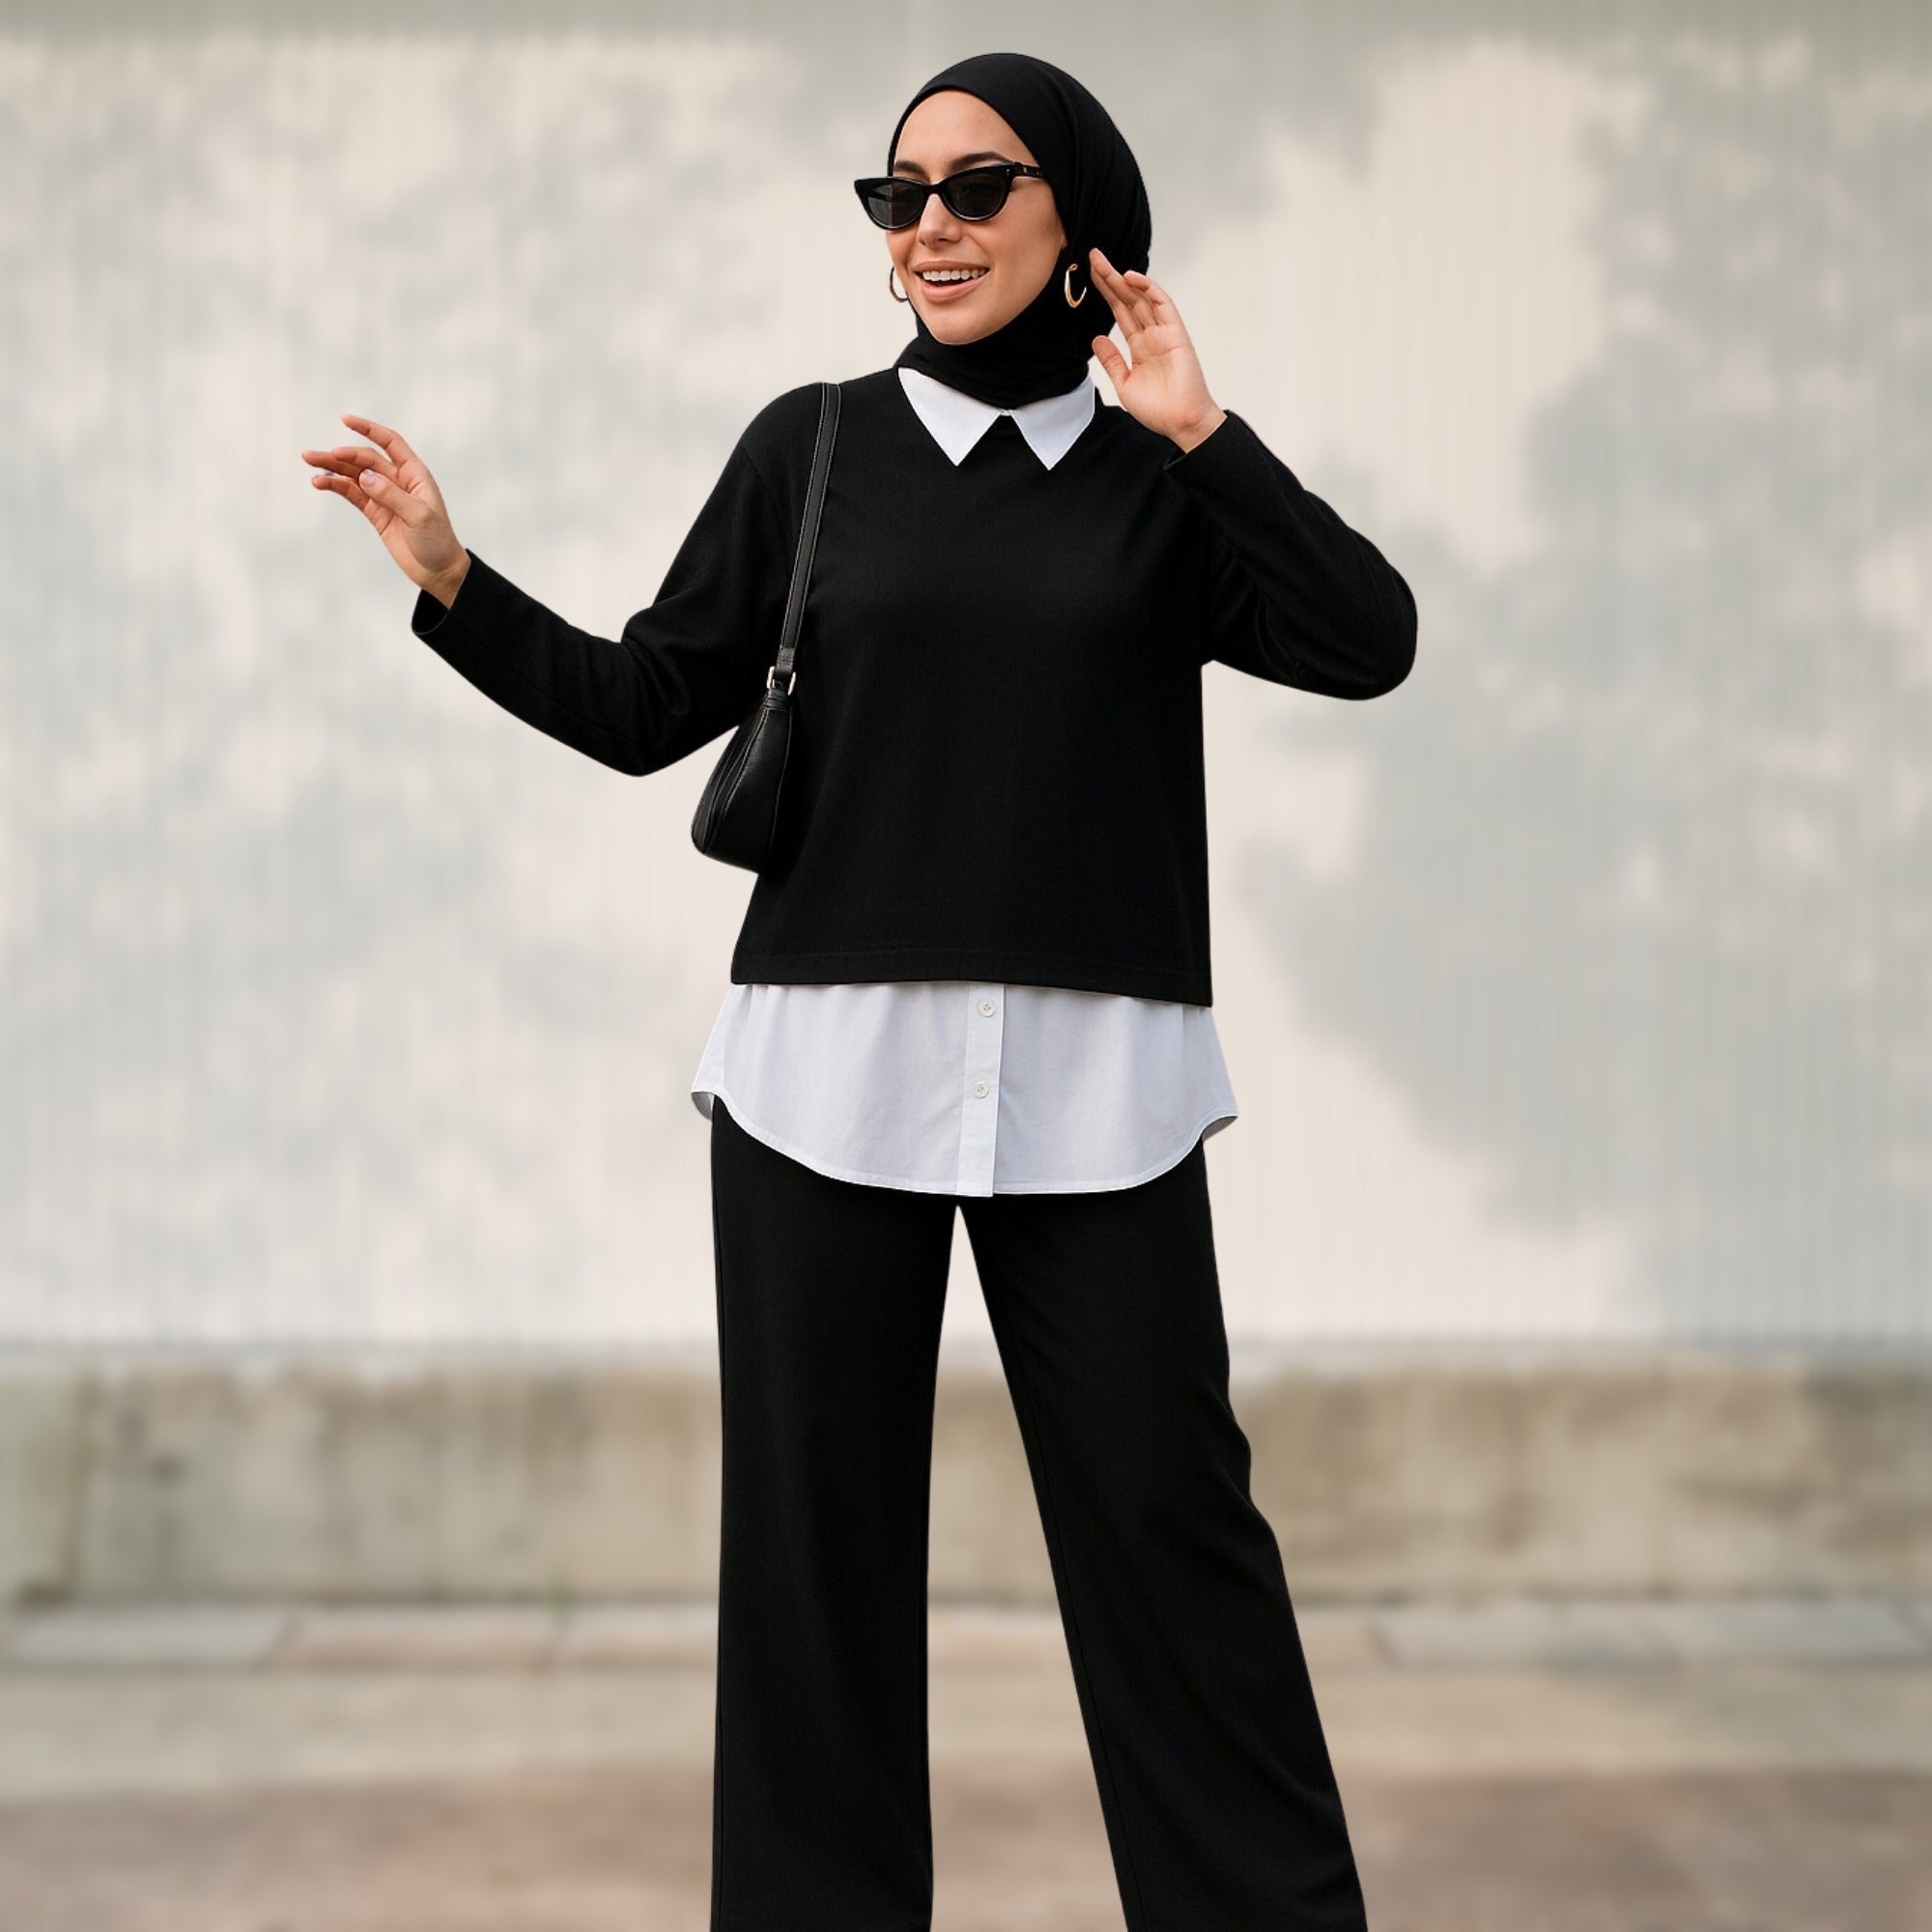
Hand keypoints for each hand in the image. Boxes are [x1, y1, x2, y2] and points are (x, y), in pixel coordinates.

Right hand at [301, 414, 469, 604]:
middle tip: (315, 456)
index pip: (390, 443)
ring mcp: (385, 496)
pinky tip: (321, 482)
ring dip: (333, 469)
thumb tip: (364, 477)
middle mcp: (398, 481)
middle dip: (341, 455)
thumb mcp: (419, 517)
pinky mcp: (376, 513)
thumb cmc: (437, 541)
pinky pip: (353, 494)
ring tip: (310, 464)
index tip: (345, 420)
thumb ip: (391, 495)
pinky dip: (337, 486)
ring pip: (355, 475)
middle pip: (365, 459)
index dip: (369, 429)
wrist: (438, 571)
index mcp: (415, 475)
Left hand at [1087, 247, 1227, 453]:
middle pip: (1128, 299)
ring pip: (1141, 298)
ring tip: (1104, 262)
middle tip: (1093, 256)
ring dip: (1123, 278)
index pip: (1120, 312)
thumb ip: (1112, 361)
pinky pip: (1163, 304)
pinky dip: (1148, 288)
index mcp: (1139, 347)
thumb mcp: (1124, 383)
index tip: (1091, 275)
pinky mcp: (1176, 333)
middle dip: (1110, 278)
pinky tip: (1131, 276)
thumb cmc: (1158, 409)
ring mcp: (1164, 332)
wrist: (1181, 422)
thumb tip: (1096, 339)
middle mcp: (1151, 335)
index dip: (1106, 293)